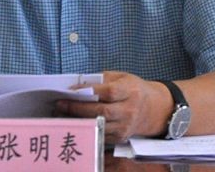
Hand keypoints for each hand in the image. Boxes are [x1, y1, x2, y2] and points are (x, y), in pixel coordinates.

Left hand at [56, 71, 171, 142]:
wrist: (155, 109)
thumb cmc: (135, 89)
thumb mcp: (123, 77)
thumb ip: (103, 79)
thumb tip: (79, 83)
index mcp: (131, 91)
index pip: (108, 92)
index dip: (89, 91)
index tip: (71, 90)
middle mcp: (130, 110)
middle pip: (101, 111)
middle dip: (78, 108)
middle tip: (60, 104)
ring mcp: (125, 126)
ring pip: (99, 125)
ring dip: (78, 120)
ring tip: (62, 114)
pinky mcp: (121, 137)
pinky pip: (100, 134)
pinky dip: (85, 128)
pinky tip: (74, 123)